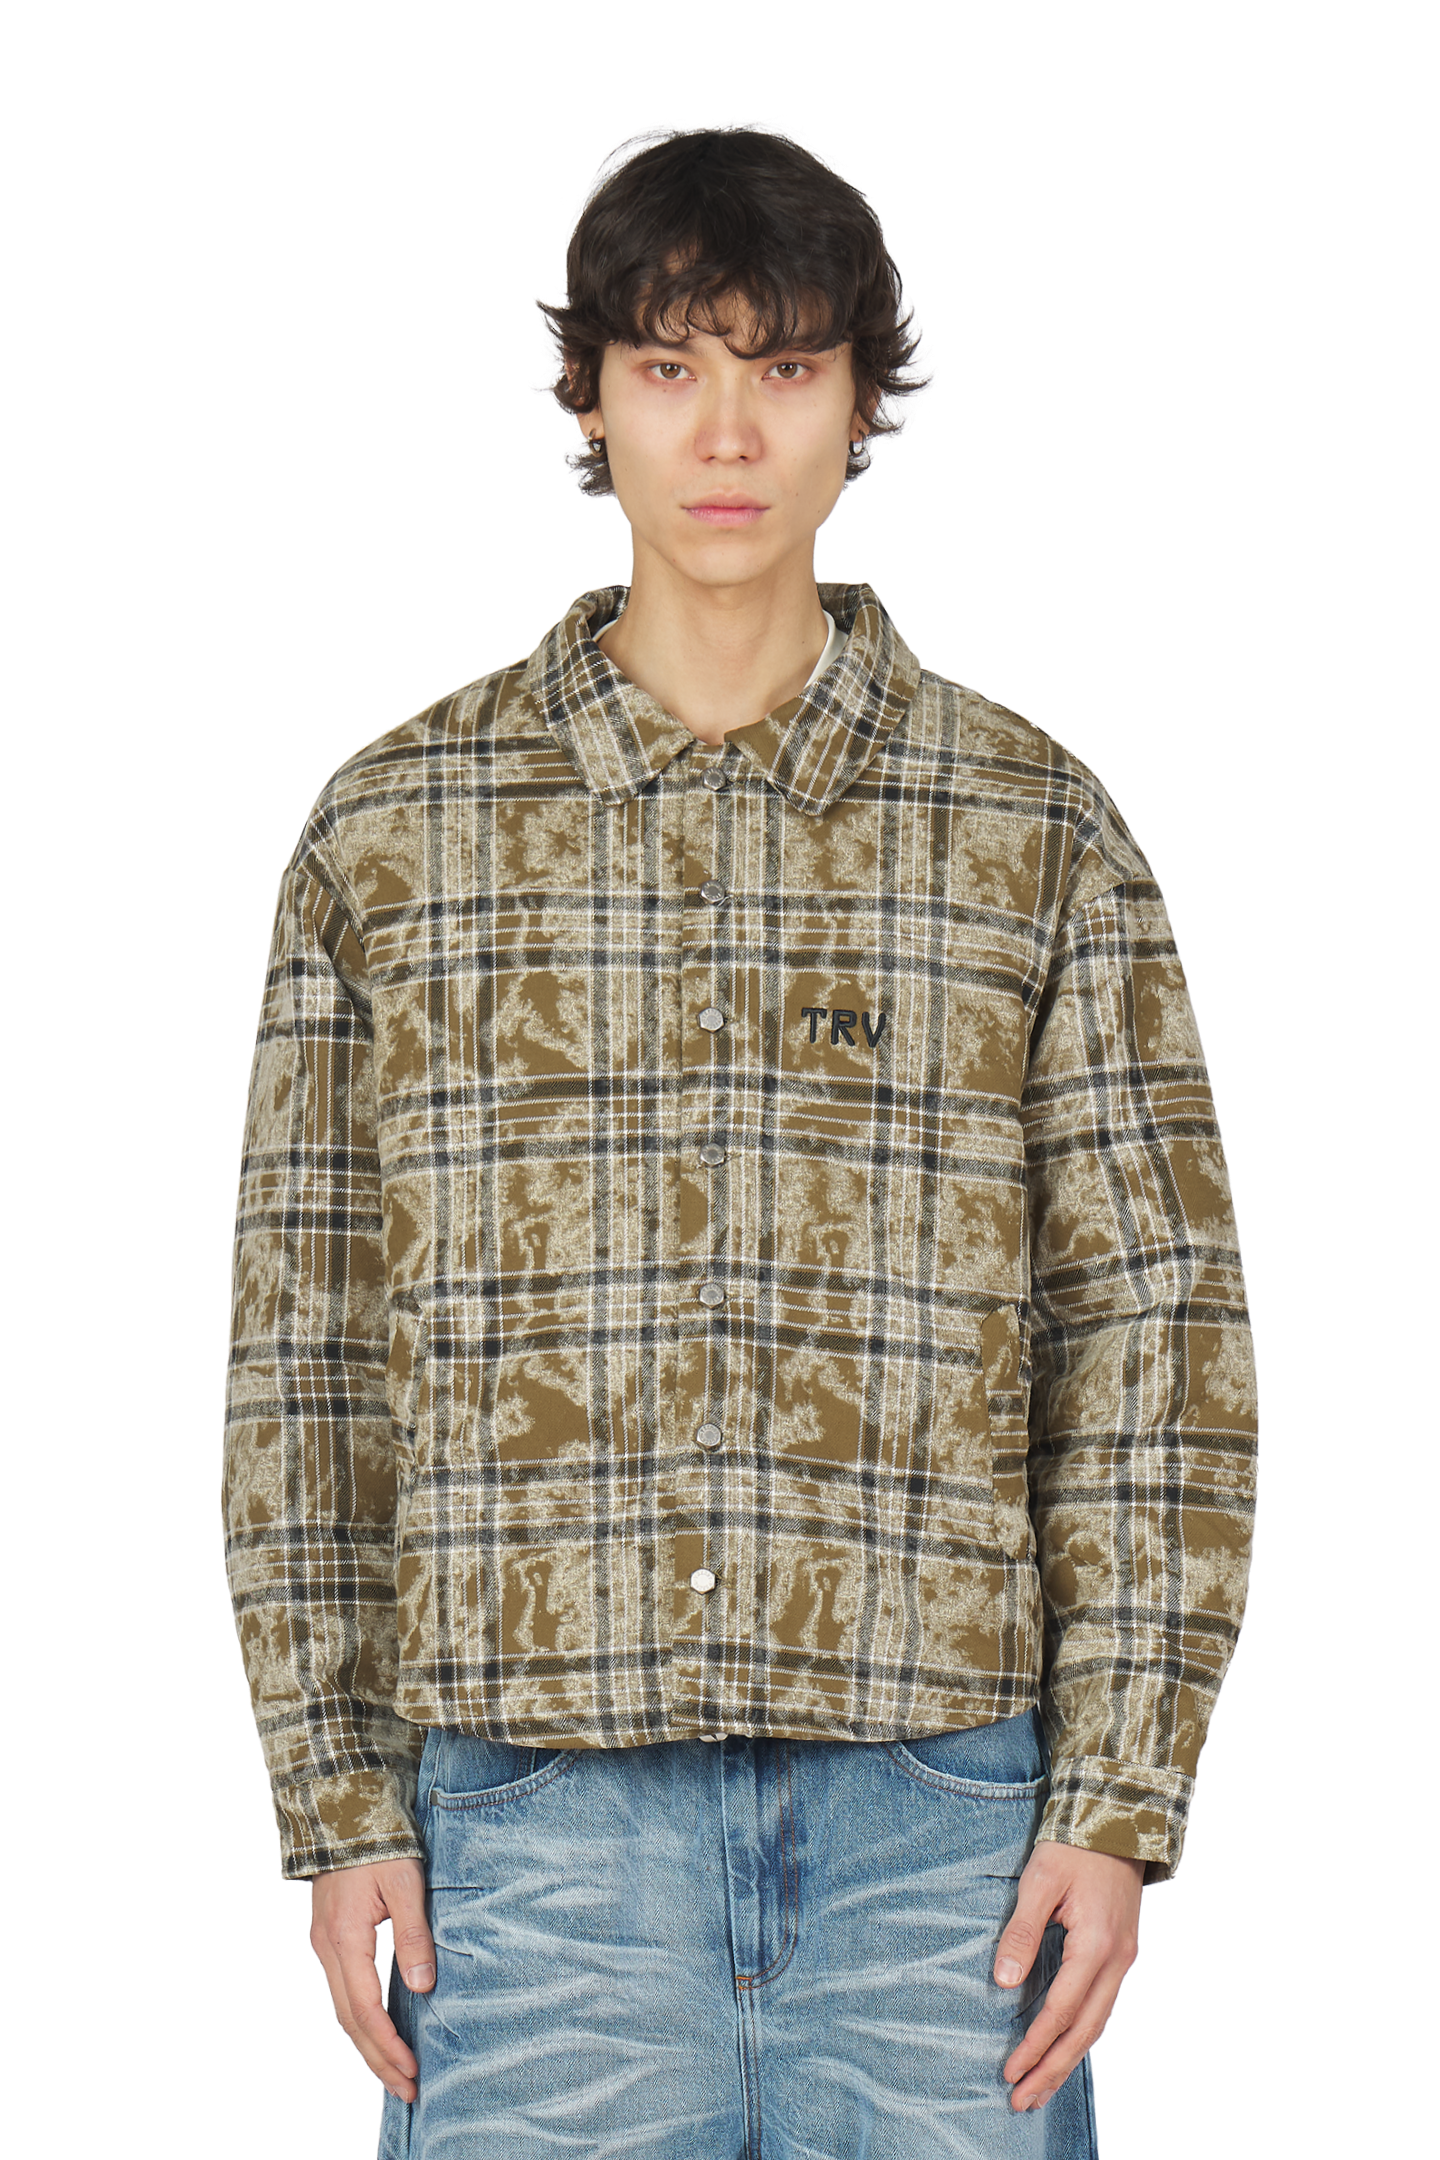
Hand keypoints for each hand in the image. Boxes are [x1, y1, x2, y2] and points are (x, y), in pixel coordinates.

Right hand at [310, 1858, 436, 2103]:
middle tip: (408, 2090)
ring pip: (343, 2011)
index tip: (413, 2071)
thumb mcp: (405, 1884)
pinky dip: (361, 2021)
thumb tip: (422, 1986)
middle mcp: (326, 1951)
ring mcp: (323, 1947)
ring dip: (369, 2045)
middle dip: (378, 2059)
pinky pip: (343, 1993)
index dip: (388, 2045)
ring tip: (397, 2073)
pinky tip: (380, 2032)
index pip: (365, 2011)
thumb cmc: (380, 1844)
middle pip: (349, 2022)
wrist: (346, 1810)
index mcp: (344, 1940)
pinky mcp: (329, 1941)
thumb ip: (414, 1935)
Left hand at [993, 1838, 1143, 2112]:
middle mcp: (1116, 1961)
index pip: (1060, 2011)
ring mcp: (1124, 1960)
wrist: (1116, 1820)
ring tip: (1040, 2088)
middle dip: (1052, 2070)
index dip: (1034, 2045)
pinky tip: (1065, 2048)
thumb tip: (1002, 1984)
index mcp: (1095, 1945)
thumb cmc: (1072, 1847)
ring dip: (1068, 2059)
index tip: (1009, 2072)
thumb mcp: (1038, 1880)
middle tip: (1022, 2101)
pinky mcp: (1121, 1955)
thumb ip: (1020, 1933)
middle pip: (1084, 2032)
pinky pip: (1103, 2008)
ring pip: (1097, 2025)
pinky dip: (1082, 2035)